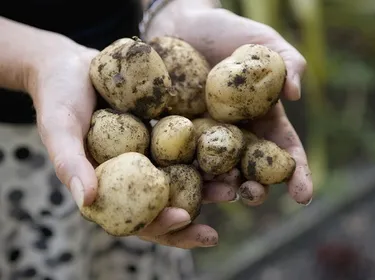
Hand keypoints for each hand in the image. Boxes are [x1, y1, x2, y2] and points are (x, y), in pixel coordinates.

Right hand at [27, 37, 232, 248]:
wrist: (72, 65)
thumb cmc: (58, 98)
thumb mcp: (58, 128)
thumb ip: (69, 162)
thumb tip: (87, 201)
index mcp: (110, 187)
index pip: (136, 218)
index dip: (160, 225)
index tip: (183, 219)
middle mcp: (134, 175)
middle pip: (167, 201)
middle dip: (196, 209)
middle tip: (225, 205)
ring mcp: (151, 152)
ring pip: (183, 175)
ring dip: (210, 181)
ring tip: (236, 180)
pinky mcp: (163, 130)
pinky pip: (186, 143)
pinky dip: (206, 148)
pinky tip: (228, 145)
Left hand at [177, 8, 312, 204]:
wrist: (184, 25)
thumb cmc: (229, 32)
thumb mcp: (264, 41)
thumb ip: (288, 62)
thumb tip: (296, 93)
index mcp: (261, 117)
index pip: (282, 149)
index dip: (295, 172)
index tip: (302, 196)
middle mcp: (235, 133)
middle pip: (249, 169)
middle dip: (255, 188)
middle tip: (254, 195)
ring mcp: (204, 134)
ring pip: (215, 169)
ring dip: (220, 186)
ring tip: (224, 192)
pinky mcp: (175, 130)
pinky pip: (180, 153)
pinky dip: (184, 167)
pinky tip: (186, 177)